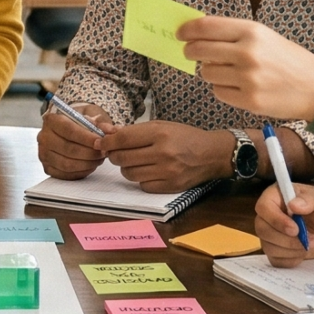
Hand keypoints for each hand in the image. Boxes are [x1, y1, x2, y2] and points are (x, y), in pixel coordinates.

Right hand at [37, 102, 112, 176]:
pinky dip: (81, 171)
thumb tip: (111, 132)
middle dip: (90, 153)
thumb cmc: (78, 125)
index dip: (86, 138)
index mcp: (51, 120)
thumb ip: (100, 125)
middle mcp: (43, 137)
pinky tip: (90, 166)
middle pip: (68, 149)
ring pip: (67, 164)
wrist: (67, 131)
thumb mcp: (89, 119)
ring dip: (87, 163)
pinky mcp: (47, 168)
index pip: (69, 130)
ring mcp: (43, 154)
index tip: (100, 142)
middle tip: (103, 153)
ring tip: (99, 159)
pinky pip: (66, 174)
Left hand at [101, 120, 235, 192]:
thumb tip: (106, 131)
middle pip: (122, 158)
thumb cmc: (184, 137)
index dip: (107, 142)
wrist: (212, 154)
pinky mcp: (170, 187)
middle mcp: (163, 153)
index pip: (123, 140)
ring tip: (136, 161)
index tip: (101, 142)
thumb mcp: (161, 126)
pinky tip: (149, 171)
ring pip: (129, 174)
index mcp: (159, 133)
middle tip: (118, 152)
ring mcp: (167, 172)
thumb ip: (133, 130)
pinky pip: (142, 185)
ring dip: (127, 167)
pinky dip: (141, 179)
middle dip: (115, 155)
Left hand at [178, 16, 313, 119]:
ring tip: (228, 71)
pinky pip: (218, 92)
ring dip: (210, 71)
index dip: (187, 30)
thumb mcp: (265, 37)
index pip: (206, 27)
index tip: (180, 33)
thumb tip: (198, 32)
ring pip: (206, 73)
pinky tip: (238, 86)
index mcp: (252, 32)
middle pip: (199, 50)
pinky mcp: (248, 100)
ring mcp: (247, 78)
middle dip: (190, 51)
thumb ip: (234, 34)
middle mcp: (247, 53)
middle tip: (191, 52)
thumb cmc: (289, 60)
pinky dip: (222, 88)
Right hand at [254, 184, 313, 266]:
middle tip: (309, 240)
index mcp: (277, 196)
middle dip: (286, 239)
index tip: (295, 229)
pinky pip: (275, 260)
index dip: (276, 220)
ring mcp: (272, 234)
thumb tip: (293, 205)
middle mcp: (270, 215)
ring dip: (292, 250)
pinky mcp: (277, 250)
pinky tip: (304, 252)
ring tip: (312, 244)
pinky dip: (291, 259)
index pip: (263, 207)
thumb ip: (311, 199)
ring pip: (268, 246)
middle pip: (262, 229)